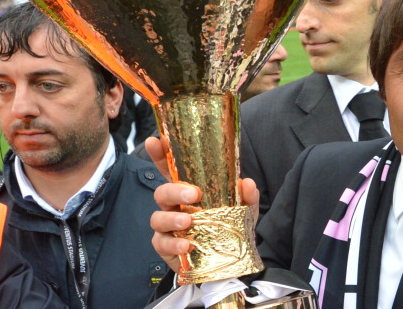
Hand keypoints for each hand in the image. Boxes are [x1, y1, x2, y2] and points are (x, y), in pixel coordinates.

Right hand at [146, 136, 259, 271]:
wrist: (227, 262)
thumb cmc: (228, 228)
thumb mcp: (243, 211)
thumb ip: (246, 197)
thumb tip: (246, 183)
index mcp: (187, 190)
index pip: (171, 168)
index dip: (161, 154)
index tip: (156, 141)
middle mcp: (173, 206)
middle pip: (161, 192)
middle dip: (174, 191)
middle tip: (193, 194)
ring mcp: (167, 227)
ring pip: (156, 217)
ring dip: (171, 218)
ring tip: (188, 222)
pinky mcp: (166, 247)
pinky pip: (161, 243)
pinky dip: (173, 245)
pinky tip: (187, 246)